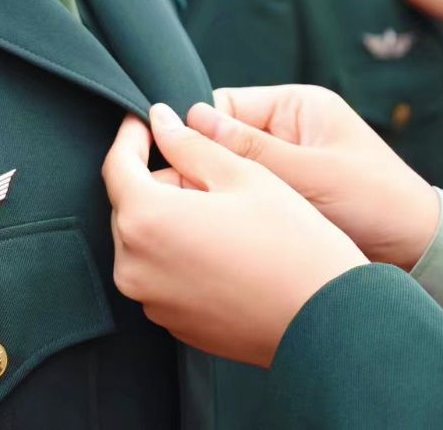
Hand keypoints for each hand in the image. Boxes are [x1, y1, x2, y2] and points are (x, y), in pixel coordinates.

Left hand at [102, 106, 366, 367]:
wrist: (325, 319)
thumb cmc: (289, 240)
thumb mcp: (242, 175)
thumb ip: (190, 144)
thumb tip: (161, 120)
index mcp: (145, 221)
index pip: (117, 164)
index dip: (132, 134)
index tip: (148, 118)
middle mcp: (134, 267)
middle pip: (131, 204)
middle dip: (161, 180)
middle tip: (210, 172)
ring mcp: (151, 301)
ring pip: (146, 240)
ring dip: (171, 218)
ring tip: (226, 214)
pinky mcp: (172, 323)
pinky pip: (163, 274)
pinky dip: (181, 254)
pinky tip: (227, 250)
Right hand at [187, 85, 440, 270]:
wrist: (422, 254)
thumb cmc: (378, 204)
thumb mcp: (311, 174)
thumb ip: (249, 149)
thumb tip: (186, 119)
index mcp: (296, 106)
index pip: (222, 105)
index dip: (196, 133)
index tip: (176, 165)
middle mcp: (285, 129)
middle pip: (219, 139)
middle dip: (206, 167)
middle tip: (193, 198)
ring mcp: (283, 164)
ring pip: (227, 172)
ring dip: (220, 192)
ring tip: (212, 217)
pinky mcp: (283, 197)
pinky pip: (243, 197)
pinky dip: (234, 212)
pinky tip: (225, 231)